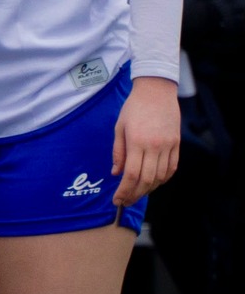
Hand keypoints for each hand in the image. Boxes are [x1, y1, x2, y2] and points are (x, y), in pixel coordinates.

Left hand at [112, 75, 179, 204]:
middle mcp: (154, 146)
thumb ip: (118, 152)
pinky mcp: (177, 144)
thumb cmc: (133, 108)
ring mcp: (168, 145)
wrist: (157, 91)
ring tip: (137, 194)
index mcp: (137, 142)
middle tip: (125, 202)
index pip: (131, 174)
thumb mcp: (119, 128)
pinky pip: (172, 167)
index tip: (117, 200)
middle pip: (146, 179)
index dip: (124, 191)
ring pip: (161, 176)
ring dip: (149, 189)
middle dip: (135, 194)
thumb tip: (115, 173)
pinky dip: (163, 179)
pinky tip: (153, 183)